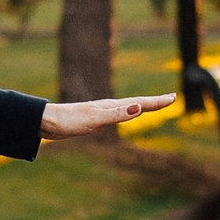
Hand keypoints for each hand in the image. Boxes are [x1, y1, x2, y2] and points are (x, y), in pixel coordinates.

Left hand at [43, 96, 180, 141]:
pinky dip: (128, 112)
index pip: (139, 102)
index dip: (156, 101)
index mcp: (111, 106)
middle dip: (154, 101)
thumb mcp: (95, 120)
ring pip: (128, 107)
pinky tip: (125, 114)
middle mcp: (108, 106)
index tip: (173, 97)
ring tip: (153, 105)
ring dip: (143, 105)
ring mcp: (101, 111)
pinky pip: (118, 114)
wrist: (46, 121)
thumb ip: (116, 114)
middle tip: (171, 98)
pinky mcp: (94, 118)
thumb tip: (139, 107)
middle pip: (137, 102)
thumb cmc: (69, 121)